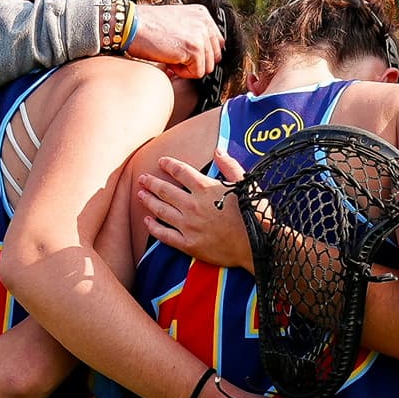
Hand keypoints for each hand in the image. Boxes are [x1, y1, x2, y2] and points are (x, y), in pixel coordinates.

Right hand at [125, 4, 224, 78]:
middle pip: (214, 57)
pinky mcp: (195, 48)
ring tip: (170, 56)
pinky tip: (169, 60)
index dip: (199, 54)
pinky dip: (182, 73)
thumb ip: (193, 33)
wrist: (130, 25)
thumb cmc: (147, 27)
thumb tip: (205, 57)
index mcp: (202, 14)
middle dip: (195, 62)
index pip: (216, 44)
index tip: (182, 53)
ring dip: (188, 68)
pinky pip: (197, 73)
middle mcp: (205, 22)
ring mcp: (201, 34)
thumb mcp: (176, 23)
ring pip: (206, 67)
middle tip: (174, 56)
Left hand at [138, 151, 253, 269]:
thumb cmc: (254, 214)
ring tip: (140, 194)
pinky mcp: (189, 245)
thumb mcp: (245, 184)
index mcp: (206, 189)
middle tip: (142, 178)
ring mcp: (189, 226)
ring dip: (148, 201)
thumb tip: (218, 151)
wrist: (257, 245)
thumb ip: (230, 166)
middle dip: (151, 182)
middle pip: (165, 190)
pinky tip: (147, 221)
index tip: (161, 161)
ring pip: (161, 210)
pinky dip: (154, 227)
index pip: (181, 172)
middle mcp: (193, 206)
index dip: (169, 165)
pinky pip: (165, 235)